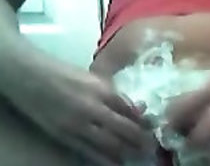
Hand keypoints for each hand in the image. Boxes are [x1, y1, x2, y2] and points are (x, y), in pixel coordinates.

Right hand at [12, 58, 154, 165]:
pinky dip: (104, 159)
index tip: (153, 127)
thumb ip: (113, 93)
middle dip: (139, 139)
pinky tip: (115, 163)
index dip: (142, 120)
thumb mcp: (94, 78)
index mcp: (102, 89)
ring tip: (139, 156)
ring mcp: (79, 125)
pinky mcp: (66, 137)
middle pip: (123, 128)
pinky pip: (89, 151)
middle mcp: (93, 108)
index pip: (128, 108)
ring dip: (126, 151)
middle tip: (152, 147)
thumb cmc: (66, 75)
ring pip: (108, 143)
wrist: (34, 80)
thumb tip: (135, 107)